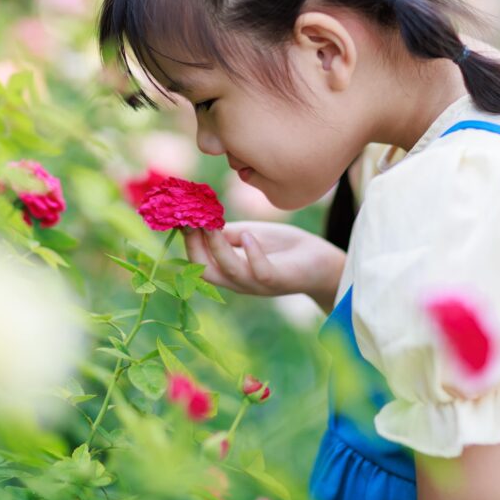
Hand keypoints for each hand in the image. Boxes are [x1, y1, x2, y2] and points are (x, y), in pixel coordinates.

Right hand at [181, 221, 345, 312]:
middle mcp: (239, 281)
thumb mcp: (248, 235)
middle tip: (188, 221)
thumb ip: (226, 232)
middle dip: (193, 247)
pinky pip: (261, 272)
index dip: (187, 240)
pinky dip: (252, 254)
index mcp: (229, 270)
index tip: (179, 216)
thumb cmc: (282, 248)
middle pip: (206, 271)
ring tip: (211, 224)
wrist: (320, 261)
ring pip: (229, 271)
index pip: (199, 260)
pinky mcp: (279, 280)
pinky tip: (249, 235)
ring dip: (217, 247)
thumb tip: (200, 217)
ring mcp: (257, 283)